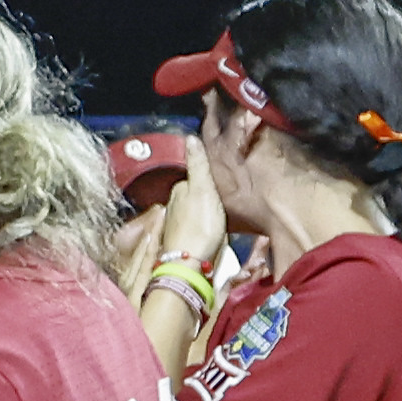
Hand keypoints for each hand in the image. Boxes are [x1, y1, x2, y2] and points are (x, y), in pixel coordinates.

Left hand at [145, 147, 230, 279]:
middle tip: (226, 189)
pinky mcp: (189, 238)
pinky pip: (200, 224)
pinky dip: (207, 221)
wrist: (193, 262)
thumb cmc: (199, 224)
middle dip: (206, 191)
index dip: (207, 175)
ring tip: (223, 205)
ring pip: (196, 209)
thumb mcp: (202, 190)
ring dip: (206, 207)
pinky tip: (216, 223)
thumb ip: (197, 166)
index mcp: (178, 191)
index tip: (221, 174)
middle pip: (195, 193)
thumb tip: (189, 138)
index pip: (194, 176)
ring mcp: (180, 223)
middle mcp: (175, 206)